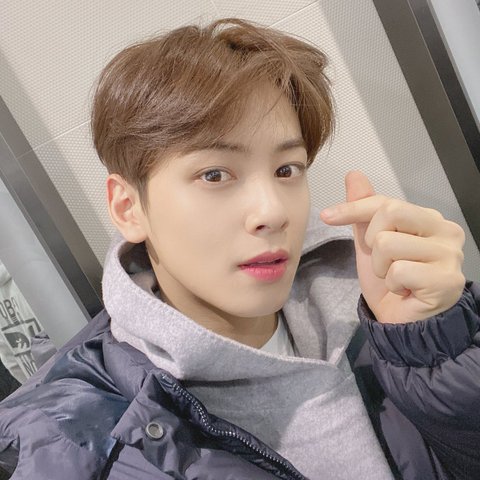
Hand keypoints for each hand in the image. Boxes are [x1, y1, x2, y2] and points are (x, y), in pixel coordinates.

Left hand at [320, 171, 465, 323]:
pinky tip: (405, 290)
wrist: (403, 322)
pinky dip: (392, 284)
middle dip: (372, 241)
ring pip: (388, 243)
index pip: (385, 202)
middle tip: (383, 262)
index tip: (328, 216)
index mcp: (428, 219)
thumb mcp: (370, 244)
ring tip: (395, 278)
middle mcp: (445, 231)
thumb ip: (364, 210)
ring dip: (381, 267)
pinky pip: (399, 270)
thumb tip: (354, 175)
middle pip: (390, 212)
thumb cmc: (391, 283)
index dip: (353, 208)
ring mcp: (449, 255)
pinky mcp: (446, 279)